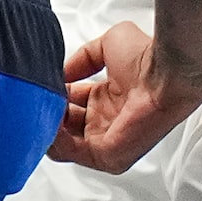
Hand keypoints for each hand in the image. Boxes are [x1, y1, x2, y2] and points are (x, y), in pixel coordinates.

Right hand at [49, 21, 201, 172]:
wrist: (165, 71)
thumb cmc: (147, 58)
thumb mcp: (105, 46)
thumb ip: (80, 59)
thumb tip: (60, 73)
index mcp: (106, 99)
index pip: (68, 106)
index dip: (51, 96)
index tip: (39, 86)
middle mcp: (106, 121)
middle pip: (62, 127)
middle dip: (45, 113)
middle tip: (35, 99)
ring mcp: (108, 140)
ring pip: (63, 145)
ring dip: (46, 127)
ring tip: (40, 110)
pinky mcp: (110, 154)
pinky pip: (74, 154)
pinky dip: (55, 140)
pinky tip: (49, 120)